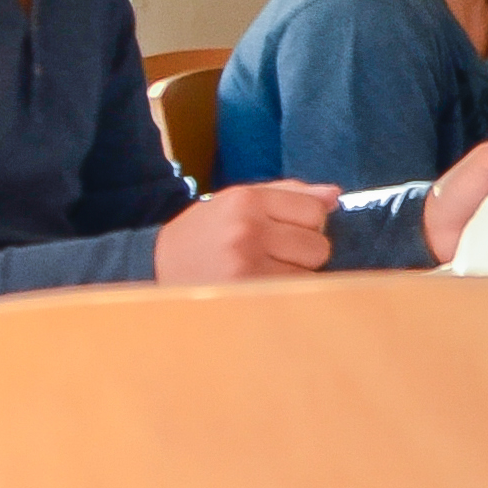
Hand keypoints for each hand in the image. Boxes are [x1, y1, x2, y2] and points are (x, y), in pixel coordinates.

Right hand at [154, 180, 336, 282]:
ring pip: (310, 273)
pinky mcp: (245, 294)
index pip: (314, 210)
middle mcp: (246, 229)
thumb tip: (335, 196)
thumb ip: (290, 193)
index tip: (285, 228)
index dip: (307, 222)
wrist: (152, 266)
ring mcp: (245, 265)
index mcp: (246, 200)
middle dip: (303, 250)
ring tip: (263, 271)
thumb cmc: (207, 232)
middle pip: (319, 244)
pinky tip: (260, 288)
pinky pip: (293, 294)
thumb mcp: (239, 201)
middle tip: (272, 253)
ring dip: (295, 275)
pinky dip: (284, 293)